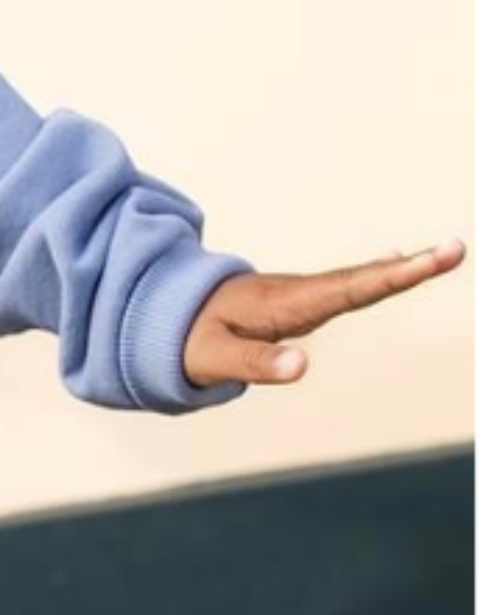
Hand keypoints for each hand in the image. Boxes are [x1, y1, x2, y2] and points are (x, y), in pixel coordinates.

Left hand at [185, 237, 466, 387]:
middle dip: (410, 267)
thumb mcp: (213, 359)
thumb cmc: (185, 341)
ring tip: (444, 254)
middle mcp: (297, 293)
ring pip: (356, 278)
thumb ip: (256, 364)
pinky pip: (345, 283)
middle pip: (361, 279)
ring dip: (400, 267)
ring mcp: (298, 294)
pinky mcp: (296, 300)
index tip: (425, 259)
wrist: (158, 315)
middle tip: (457, 248)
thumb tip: (303, 366)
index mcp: (283, 304)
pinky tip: (396, 260)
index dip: (389, 277)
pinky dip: (375, 273)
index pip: (346, 290)